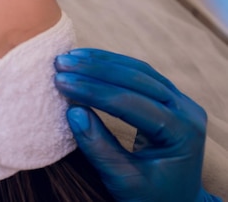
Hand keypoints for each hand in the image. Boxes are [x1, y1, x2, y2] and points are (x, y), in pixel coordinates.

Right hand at [54, 48, 219, 201]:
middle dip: (95, 69)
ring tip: (70, 58)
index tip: (61, 82)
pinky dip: (112, 65)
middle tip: (61, 64)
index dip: (92, 90)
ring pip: (139, 70)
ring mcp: (181, 102)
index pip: (130, 103)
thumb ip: (99, 147)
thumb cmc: (151, 197)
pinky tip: (89, 60)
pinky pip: (141, 74)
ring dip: (102, 62)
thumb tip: (73, 112)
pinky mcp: (170, 98)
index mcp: (181, 133)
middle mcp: (187, 111)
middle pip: (137, 79)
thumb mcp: (123, 179)